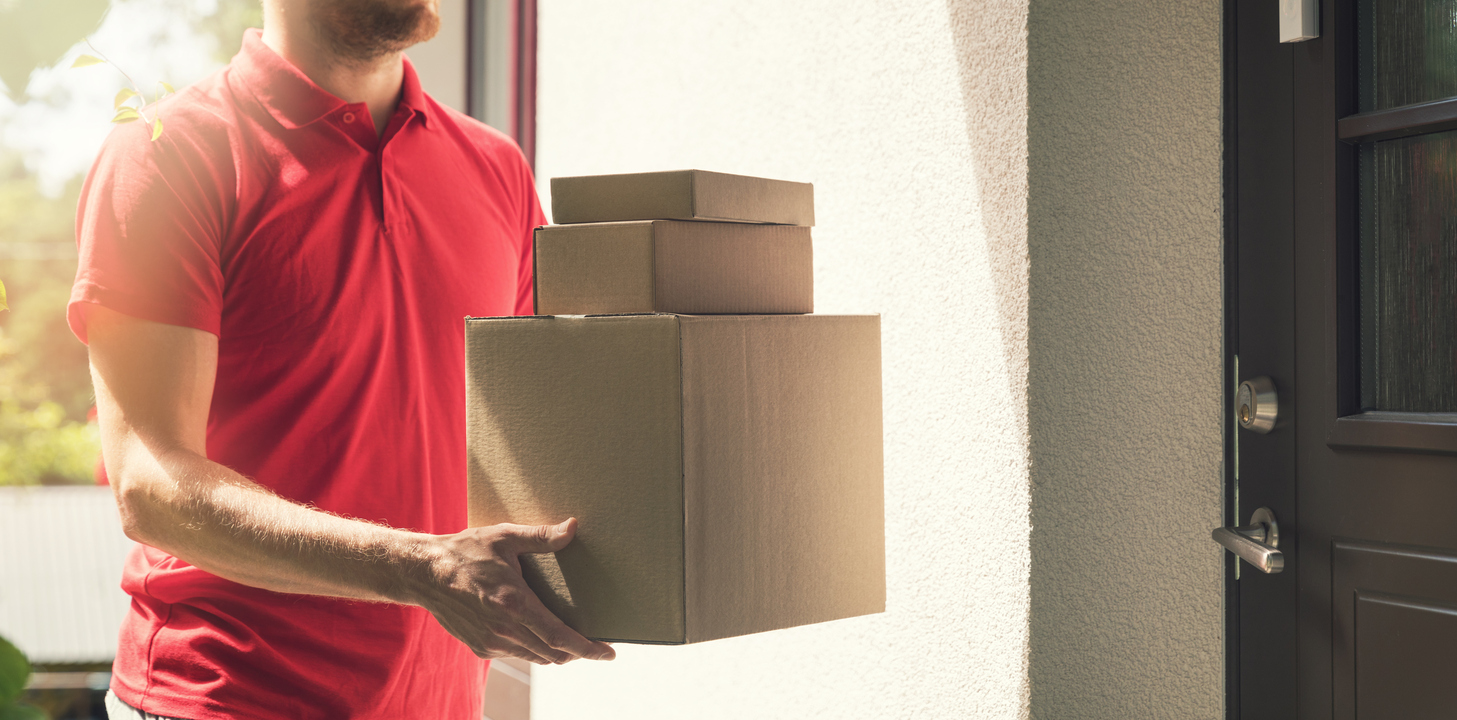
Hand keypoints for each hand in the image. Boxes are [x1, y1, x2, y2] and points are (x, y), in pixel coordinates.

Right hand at [414, 518, 615, 664]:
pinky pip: (516, 654)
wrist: (423, 573)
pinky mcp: (480, 647)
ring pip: (536, 657)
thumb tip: (572, 528)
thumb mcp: (504, 537)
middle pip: (553, 653)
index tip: (608, 653)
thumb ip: (541, 536)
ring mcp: (491, 642)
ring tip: (564, 633)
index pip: (560, 637)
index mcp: (514, 604)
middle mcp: (504, 630)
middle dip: (576, 651)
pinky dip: (531, 647)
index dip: (587, 648)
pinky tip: (531, 628)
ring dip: (553, 650)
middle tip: (592, 640)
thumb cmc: (465, 551)